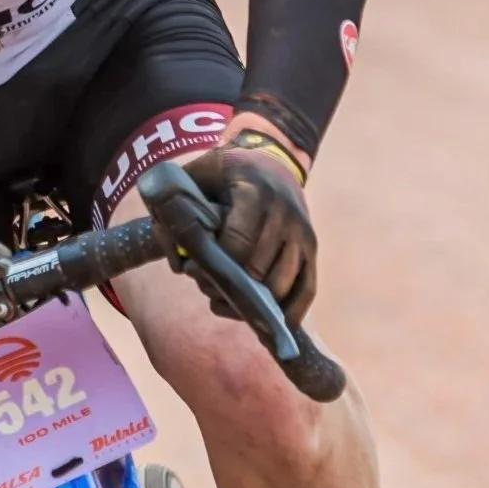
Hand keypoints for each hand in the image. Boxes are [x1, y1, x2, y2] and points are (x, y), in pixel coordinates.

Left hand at [181, 141, 316, 325]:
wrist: (271, 163)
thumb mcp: (197, 175)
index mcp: (255, 192)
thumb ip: (176, 209)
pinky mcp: (313, 250)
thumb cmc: (225, 173)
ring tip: (224, 298)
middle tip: (204, 285)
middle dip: (227, 287)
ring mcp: (303, 234)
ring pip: (281, 286)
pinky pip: (306, 291)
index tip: (192, 270)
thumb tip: (179, 262)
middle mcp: (285, 214)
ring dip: (251, 303)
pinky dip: (288, 313)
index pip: (238, 243)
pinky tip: (266, 324)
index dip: (214, 265)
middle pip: (258, 270)